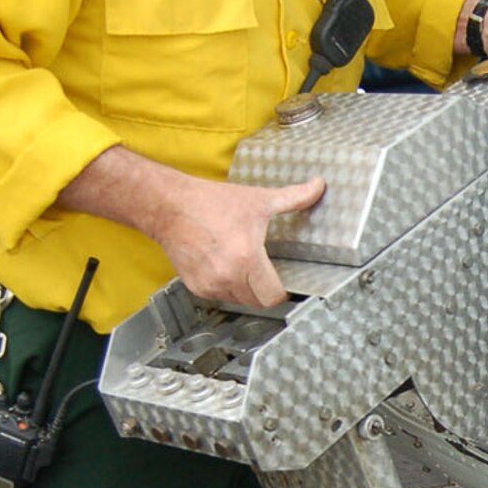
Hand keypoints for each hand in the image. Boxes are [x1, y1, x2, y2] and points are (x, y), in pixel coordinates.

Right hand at [59, 145, 323, 306]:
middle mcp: (227, 276)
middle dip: (265, 290)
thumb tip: (318, 186)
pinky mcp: (195, 286)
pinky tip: (225, 266)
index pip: (272, 295)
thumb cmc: (211, 202)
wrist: (169, 206)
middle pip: (257, 302)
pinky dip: (225, 286)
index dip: (282, 291)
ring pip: (237, 301)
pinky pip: (219, 296)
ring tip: (244, 267)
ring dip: (245, 290)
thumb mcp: (258, 200)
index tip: (284, 282)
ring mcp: (209, 284)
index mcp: (246, 258)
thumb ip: (293, 198)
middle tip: (267, 274)